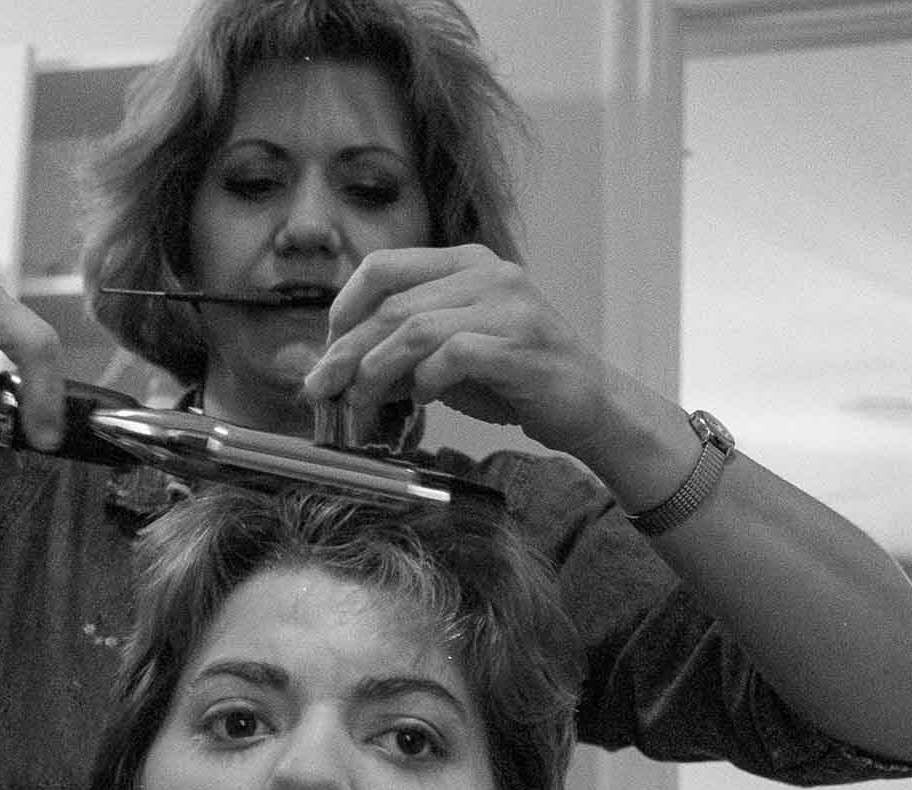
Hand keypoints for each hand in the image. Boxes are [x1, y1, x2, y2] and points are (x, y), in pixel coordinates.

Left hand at [300, 245, 618, 459]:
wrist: (589, 404)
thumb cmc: (514, 381)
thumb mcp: (449, 358)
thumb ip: (400, 354)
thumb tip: (336, 372)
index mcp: (465, 263)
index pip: (382, 267)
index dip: (342, 308)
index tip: (325, 350)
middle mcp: (487, 274)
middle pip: (390, 306)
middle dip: (346, 353)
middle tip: (322, 390)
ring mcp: (507, 306)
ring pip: (414, 329)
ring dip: (376, 372)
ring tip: (362, 404)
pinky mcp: (520, 345)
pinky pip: (452, 356)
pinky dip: (425, 381)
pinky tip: (423, 400)